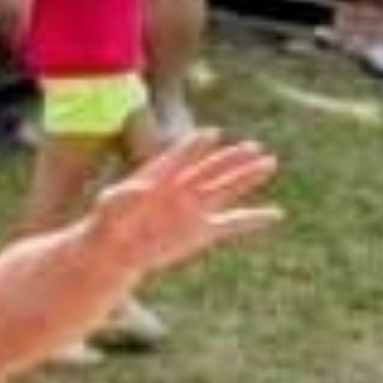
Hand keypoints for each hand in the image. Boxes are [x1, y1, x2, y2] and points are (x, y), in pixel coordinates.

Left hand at [84, 127, 282, 287]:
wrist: (116, 249)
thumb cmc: (106, 224)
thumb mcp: (106, 210)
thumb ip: (118, 198)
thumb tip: (134, 188)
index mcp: (157, 178)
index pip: (178, 159)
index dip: (193, 147)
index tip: (212, 133)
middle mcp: (180, 190)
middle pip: (209, 170)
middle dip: (231, 159)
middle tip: (255, 146)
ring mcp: (193, 209)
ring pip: (225, 189)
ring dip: (246, 178)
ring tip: (270, 162)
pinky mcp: (202, 232)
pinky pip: (233, 224)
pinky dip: (254, 219)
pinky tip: (276, 213)